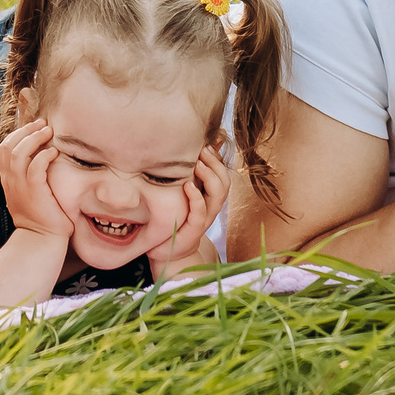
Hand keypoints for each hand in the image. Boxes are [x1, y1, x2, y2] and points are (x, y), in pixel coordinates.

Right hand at [0, 120, 74, 244]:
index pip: (3, 149)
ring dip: (34, 138)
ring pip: (19, 152)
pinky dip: (44, 155)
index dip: (17, 134)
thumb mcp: (29, 194)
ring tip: (49, 131)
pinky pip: (35, 167)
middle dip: (25, 130)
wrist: (41, 241)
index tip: (33, 127)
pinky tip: (54, 152)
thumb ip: (29, 177)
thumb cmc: (41, 217)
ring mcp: (20, 187)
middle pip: (8, 146)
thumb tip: (40, 157)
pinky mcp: (34, 192)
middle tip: (42, 123)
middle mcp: (10, 181)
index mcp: (8, 180)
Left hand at [150, 145, 231, 279]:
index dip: (218, 158)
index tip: (209, 142)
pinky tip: (188, 185)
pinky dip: (197, 198)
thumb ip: (189, 175)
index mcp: (210, 196)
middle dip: (216, 164)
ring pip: (218, 195)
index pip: (222, 173)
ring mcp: (205, 219)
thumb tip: (196, 151)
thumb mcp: (182, 193)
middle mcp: (211, 207)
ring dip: (210, 177)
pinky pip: (200, 212)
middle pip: (225, 182)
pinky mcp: (194, 230)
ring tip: (198, 163)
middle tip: (203, 149)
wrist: (170, 253)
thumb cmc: (175, 218)